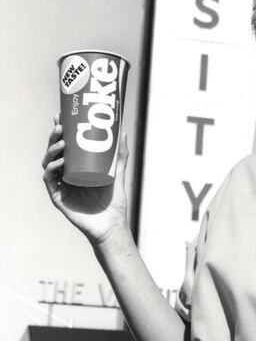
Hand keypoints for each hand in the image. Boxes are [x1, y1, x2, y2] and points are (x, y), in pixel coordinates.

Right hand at [42, 114, 129, 245]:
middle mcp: (66, 174)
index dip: (60, 131)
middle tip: (60, 127)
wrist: (112, 224)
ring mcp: (61, 185)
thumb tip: (123, 131)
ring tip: (61, 143)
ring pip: (48, 163)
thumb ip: (120, 155)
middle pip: (54, 152)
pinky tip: (57, 163)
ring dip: (51, 151)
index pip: (65, 145)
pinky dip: (51, 170)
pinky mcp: (58, 197)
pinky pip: (49, 181)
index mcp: (76, 167)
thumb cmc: (114, 201)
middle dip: (54, 137)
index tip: (60, 116)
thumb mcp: (118, 172)